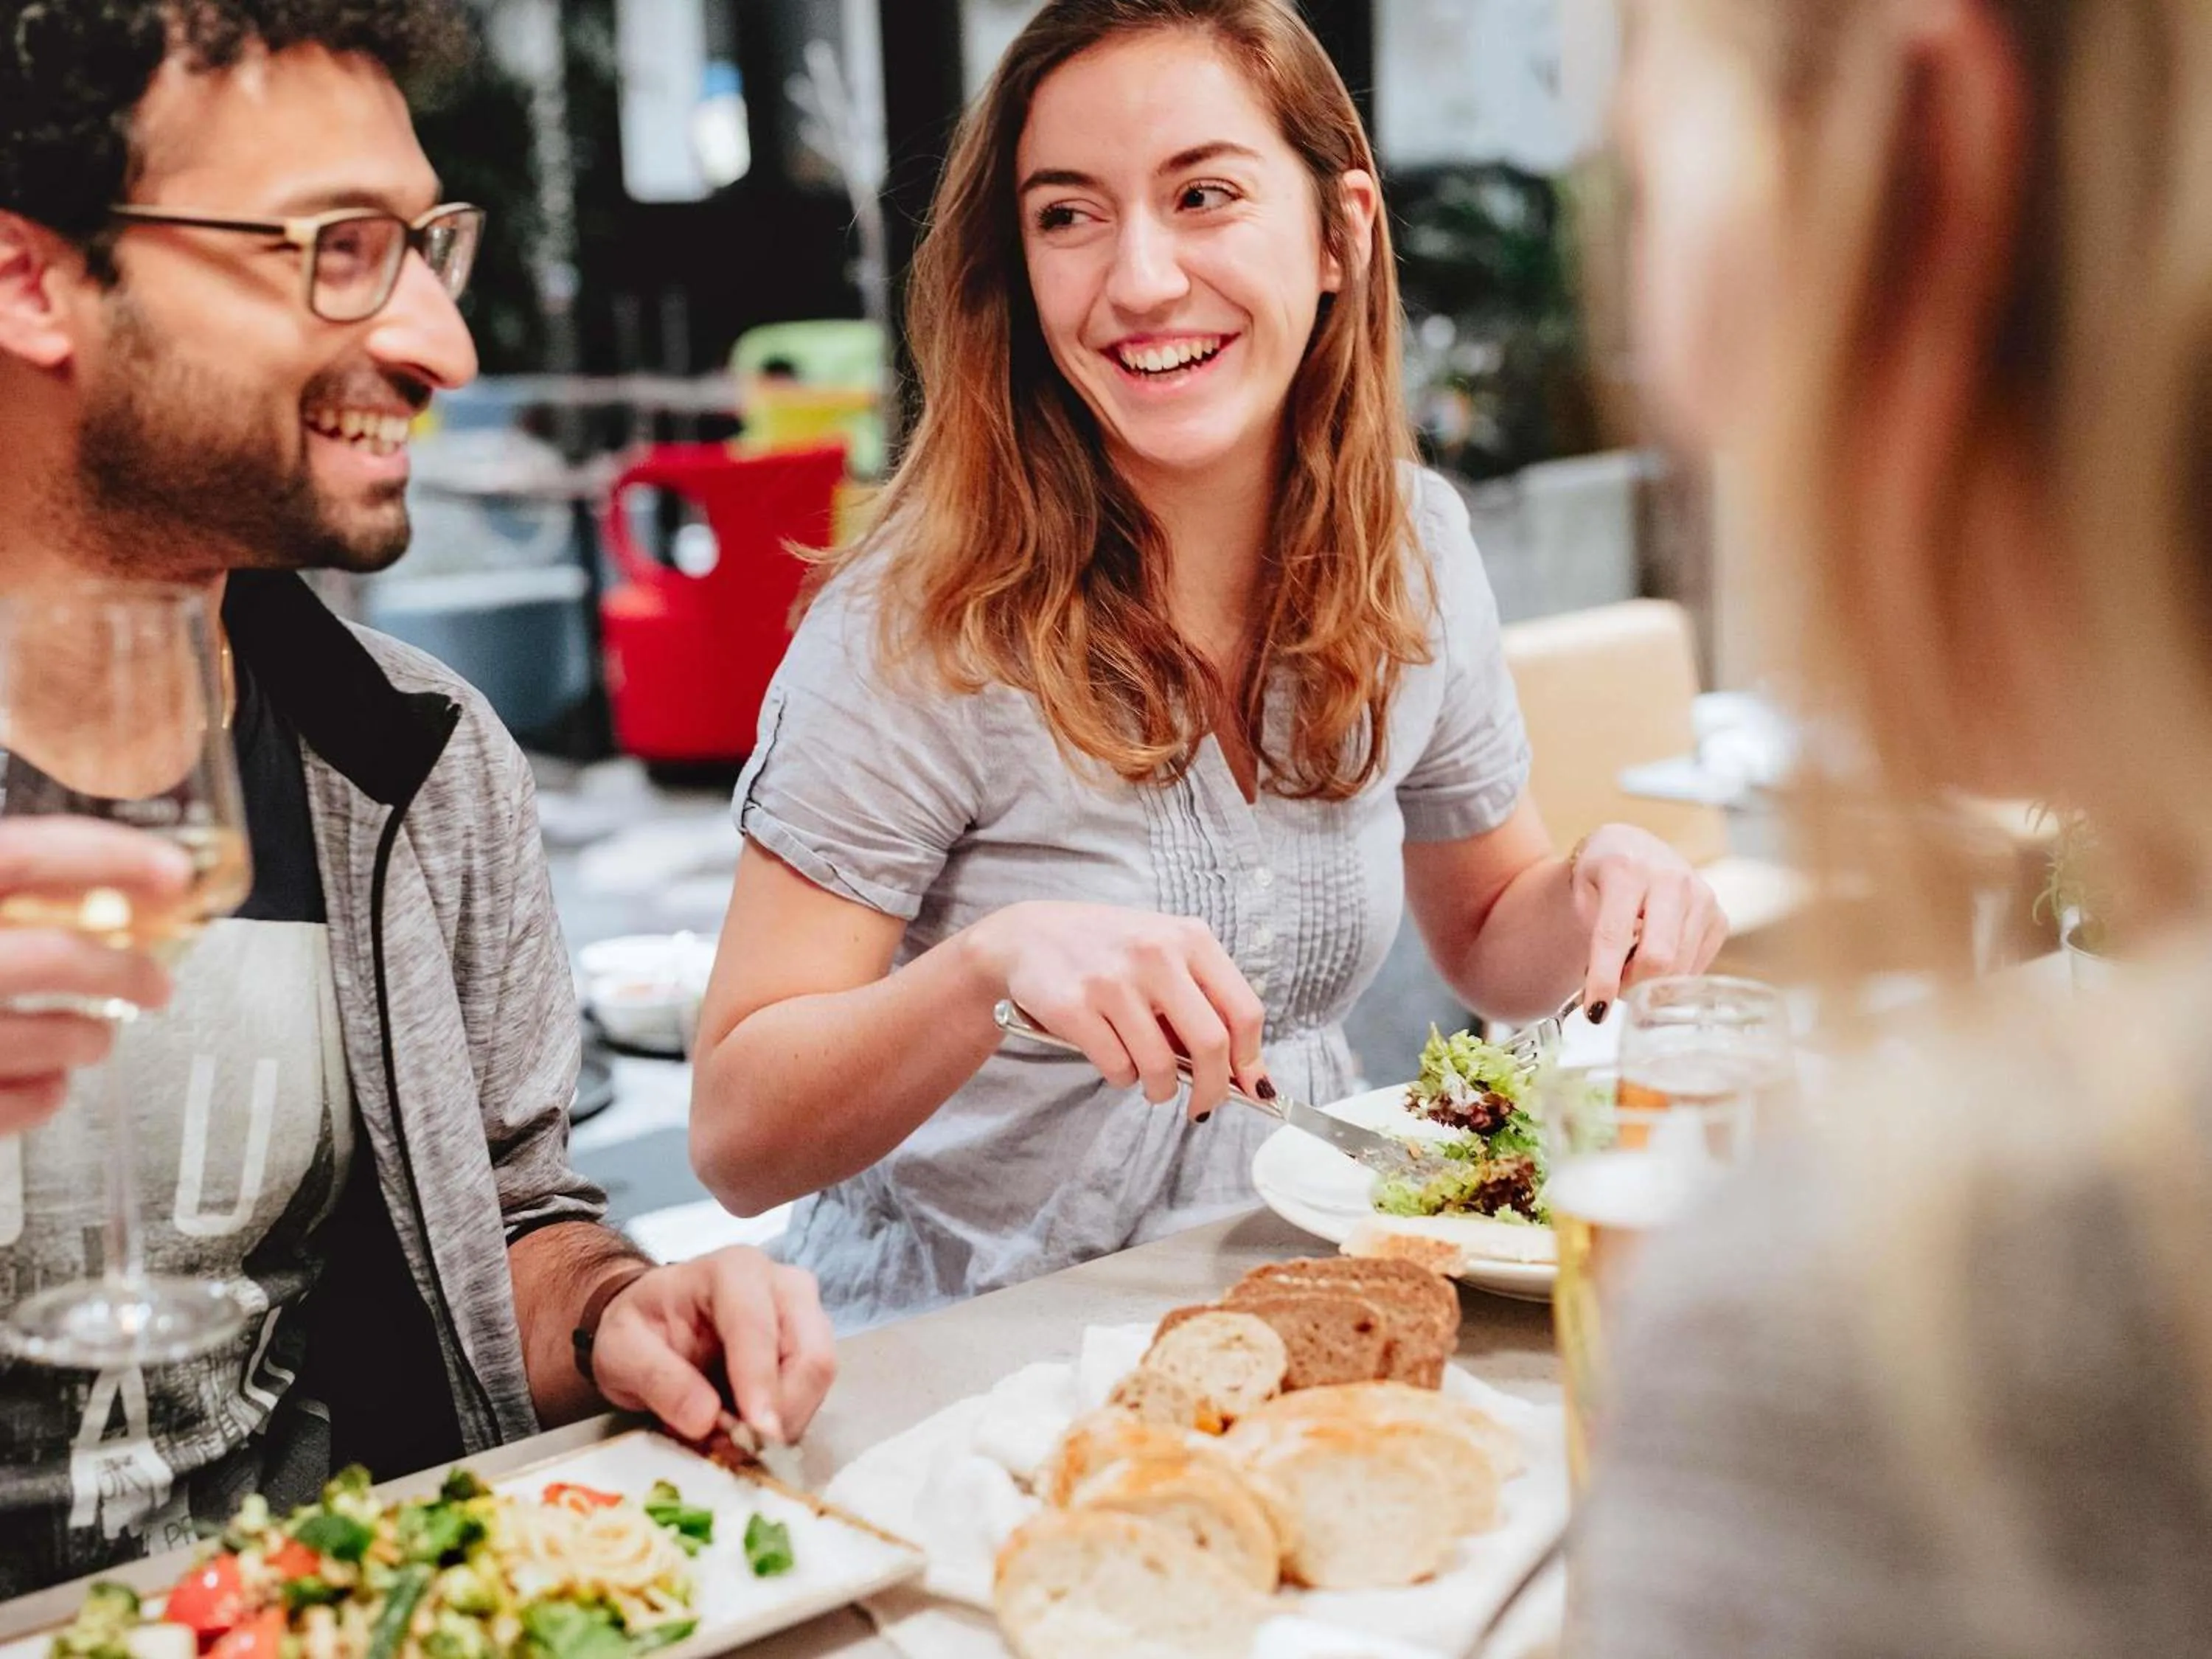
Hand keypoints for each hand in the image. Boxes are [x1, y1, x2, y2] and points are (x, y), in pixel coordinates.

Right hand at [0, 818, 189, 1133]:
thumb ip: (4, 883)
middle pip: (46, 958)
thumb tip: (93, 876)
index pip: (23, 855)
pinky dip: (40, 1098)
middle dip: (120, 971)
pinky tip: (49, 1084)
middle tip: (156, 983)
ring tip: (95, 1036)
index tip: (174, 873)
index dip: (106, 856)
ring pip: (35, 1038)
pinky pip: (3, 1108)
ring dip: (83, 1038)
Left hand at [589, 1248, 836, 1445]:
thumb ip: (658, 1378)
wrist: (655, 1319)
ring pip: (818, 1377)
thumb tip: (706, 1420)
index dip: (759, 1382)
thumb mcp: (622, 1349)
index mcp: (734, 1271)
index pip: (757, 1329)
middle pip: (811, 1354)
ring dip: (784, 1421)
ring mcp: (804, 1314)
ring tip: (733, 1442)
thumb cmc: (640, 1326)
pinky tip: (746, 1430)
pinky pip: (813, 1392)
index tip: (754, 1433)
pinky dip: (784, 1421)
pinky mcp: (810, 1345)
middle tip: (742, 1449)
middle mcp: (783, 1285)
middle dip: (782, 1411)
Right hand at [973, 902, 1268, 1120]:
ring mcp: (1113, 980)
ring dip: (1160, 1089)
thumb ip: (1203, 1000)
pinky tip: (1114, 1058)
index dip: (1252, 1060)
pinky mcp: (1074, 1006)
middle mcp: (1155, 954)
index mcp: (1189, 938)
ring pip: (1160, 1066)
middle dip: (1213, 1090)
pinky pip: (1118, 1068)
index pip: (1243, 1010)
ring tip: (1151, 1081)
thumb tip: (1244, 1074)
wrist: (1029, 936)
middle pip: (1210, 1045)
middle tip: (1203, 1106)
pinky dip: (1122, 1077)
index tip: (1252, 1088)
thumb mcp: (1163, 953)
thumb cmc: (1108, 951)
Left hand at [1568, 825, 1727, 1019]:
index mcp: (1627, 869)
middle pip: (1658, 958)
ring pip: (1680, 969)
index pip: (1615, 936)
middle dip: (1631, 985)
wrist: (1632, 847)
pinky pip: (1697, 968)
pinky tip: (1655, 958)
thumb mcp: (1580, 894)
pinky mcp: (1719, 917)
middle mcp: (1671, 879)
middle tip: (1613, 986)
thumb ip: (1593, 936)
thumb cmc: (1600, 875)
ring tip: (1629, 968)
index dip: (1604, 979)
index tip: (1595, 1011)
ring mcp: (1702, 897)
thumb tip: (1604, 996)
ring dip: (1650, 983)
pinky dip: (1672, 977)